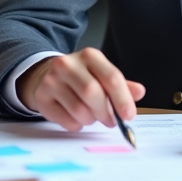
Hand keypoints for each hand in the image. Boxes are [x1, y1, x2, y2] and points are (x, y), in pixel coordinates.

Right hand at [17, 48, 144, 131]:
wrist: (44, 75)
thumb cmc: (80, 77)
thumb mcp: (101, 74)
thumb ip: (120, 84)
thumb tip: (139, 92)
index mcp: (89, 56)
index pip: (111, 77)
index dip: (122, 99)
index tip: (129, 115)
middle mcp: (68, 64)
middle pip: (93, 93)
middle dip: (106, 112)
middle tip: (111, 121)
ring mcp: (52, 80)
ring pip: (80, 111)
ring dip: (91, 120)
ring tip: (91, 116)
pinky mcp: (42, 97)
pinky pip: (67, 121)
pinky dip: (76, 125)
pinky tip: (75, 117)